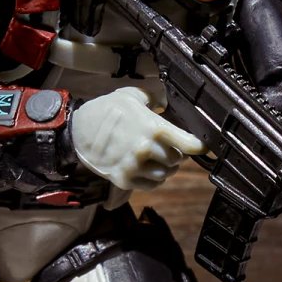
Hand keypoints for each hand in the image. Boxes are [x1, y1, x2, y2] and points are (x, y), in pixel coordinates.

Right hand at [72, 88, 203, 190]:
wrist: (78, 131)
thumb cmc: (106, 111)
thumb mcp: (133, 96)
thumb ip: (155, 98)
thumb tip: (168, 101)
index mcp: (153, 128)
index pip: (188, 143)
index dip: (200, 146)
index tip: (204, 148)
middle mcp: (147, 150)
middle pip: (177, 160)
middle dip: (176, 154)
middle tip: (169, 148)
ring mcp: (136, 167)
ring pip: (165, 174)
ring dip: (166, 168)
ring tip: (158, 159)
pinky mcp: (126, 179)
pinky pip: (152, 185)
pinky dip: (154, 179)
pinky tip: (148, 169)